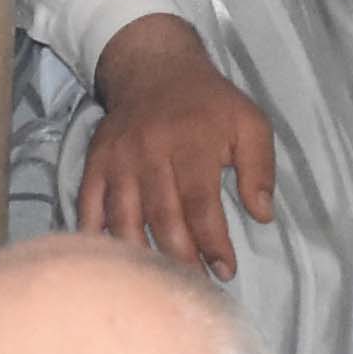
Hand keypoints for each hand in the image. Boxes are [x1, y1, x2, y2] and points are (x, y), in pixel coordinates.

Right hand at [78, 16, 278, 275]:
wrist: (155, 68)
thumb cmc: (209, 104)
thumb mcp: (249, 123)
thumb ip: (260, 169)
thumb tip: (263, 215)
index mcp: (192, 143)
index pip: (202, 204)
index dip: (213, 243)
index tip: (226, 270)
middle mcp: (152, 153)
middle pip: (162, 217)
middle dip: (181, 259)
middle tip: (196, 285)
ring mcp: (119, 160)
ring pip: (125, 219)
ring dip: (141, 257)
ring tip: (159, 285)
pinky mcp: (96, 163)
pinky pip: (90, 206)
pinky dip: (95, 237)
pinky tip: (111, 264)